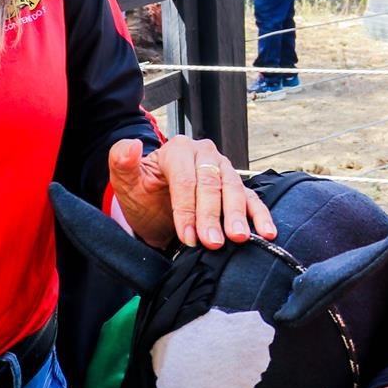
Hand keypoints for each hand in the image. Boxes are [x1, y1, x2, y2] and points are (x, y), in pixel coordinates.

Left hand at [108, 135, 274, 250]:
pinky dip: (260, 214)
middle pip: (211, 183)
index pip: (185, 178)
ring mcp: (222, 168)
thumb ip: (121, 162)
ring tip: (239, 237)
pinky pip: (251, 198)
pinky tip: (266, 232)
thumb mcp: (126, 183)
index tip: (187, 235)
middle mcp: (203, 154)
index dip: (187, 207)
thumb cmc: (142, 196)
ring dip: (237, 215)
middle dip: (212, 215)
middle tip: (213, 242)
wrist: (156, 210)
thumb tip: (130, 145)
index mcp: (177, 149)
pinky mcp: (236, 186)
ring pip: (233, 188)